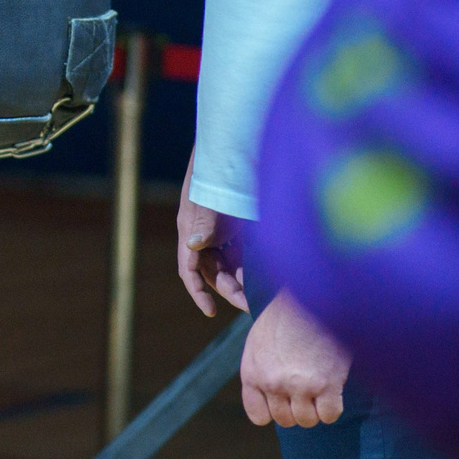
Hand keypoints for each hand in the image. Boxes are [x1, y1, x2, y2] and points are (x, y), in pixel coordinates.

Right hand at [177, 154, 247, 315]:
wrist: (233, 147)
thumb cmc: (217, 172)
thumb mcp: (208, 200)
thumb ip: (202, 224)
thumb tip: (192, 247)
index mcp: (191, 232)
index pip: (190, 270)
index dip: (198, 292)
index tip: (211, 311)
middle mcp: (205, 236)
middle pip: (215, 272)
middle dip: (231, 289)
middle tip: (251, 305)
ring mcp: (224, 232)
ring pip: (232, 265)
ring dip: (244, 280)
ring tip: (263, 294)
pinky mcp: (240, 228)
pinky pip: (246, 253)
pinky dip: (254, 265)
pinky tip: (269, 274)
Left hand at [239, 291, 351, 427]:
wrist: (312, 295)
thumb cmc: (285, 316)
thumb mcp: (258, 342)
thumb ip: (259, 371)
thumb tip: (269, 399)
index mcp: (252, 373)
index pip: (259, 416)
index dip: (274, 410)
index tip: (284, 398)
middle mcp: (273, 383)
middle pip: (286, 420)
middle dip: (297, 408)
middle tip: (307, 390)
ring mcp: (299, 386)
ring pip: (307, 420)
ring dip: (315, 409)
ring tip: (320, 388)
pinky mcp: (326, 385)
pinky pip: (329, 415)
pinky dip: (333, 408)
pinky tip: (333, 391)